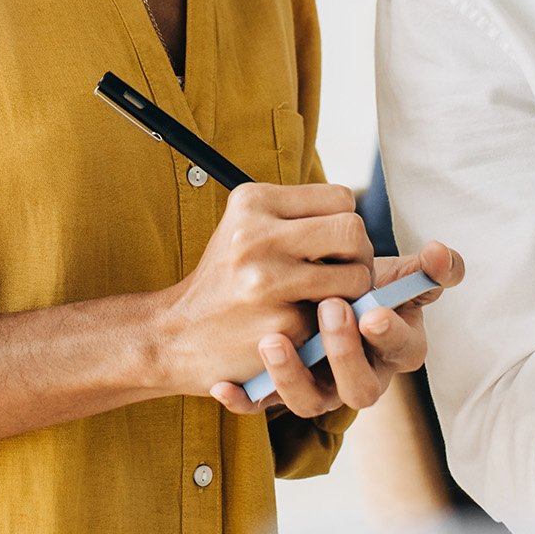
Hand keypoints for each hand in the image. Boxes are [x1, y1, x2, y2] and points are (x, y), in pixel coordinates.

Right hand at [157, 182, 374, 395]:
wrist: (175, 335)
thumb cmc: (223, 280)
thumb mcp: (244, 228)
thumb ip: (294, 215)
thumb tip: (355, 220)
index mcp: (252, 202)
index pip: (341, 198)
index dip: (346, 224)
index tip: (333, 247)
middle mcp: (257, 235)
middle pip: (353, 230)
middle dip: (359, 256)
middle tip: (344, 274)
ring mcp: (268, 281)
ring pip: (355, 276)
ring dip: (352, 295)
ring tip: (328, 302)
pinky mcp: (281, 325)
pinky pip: (336, 318)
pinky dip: (329, 325)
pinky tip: (305, 326)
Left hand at [209, 241, 464, 419]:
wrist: (306, 299)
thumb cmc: (359, 287)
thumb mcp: (391, 273)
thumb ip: (422, 268)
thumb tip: (440, 256)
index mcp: (393, 349)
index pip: (403, 351)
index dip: (392, 334)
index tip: (375, 311)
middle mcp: (358, 375)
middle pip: (361, 387)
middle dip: (346, 351)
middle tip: (330, 310)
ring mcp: (318, 387)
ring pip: (310, 402)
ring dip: (292, 376)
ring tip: (273, 340)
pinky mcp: (278, 393)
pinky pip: (261, 405)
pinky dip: (244, 399)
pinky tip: (224, 385)